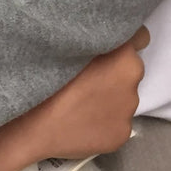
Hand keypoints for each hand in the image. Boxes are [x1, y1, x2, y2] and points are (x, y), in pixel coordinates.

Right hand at [0, 26, 147, 170]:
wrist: (31, 125)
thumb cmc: (43, 77)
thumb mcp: (65, 46)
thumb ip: (92, 40)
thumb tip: (100, 40)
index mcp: (123, 57)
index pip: (140, 36)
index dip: (123, 37)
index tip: (105, 42)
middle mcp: (133, 82)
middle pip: (127, 68)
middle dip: (112, 68)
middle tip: (84, 74)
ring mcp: (128, 112)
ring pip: (120, 96)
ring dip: (106, 95)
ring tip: (76, 99)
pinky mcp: (121, 134)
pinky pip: (113, 120)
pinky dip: (100, 119)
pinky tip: (78, 118)